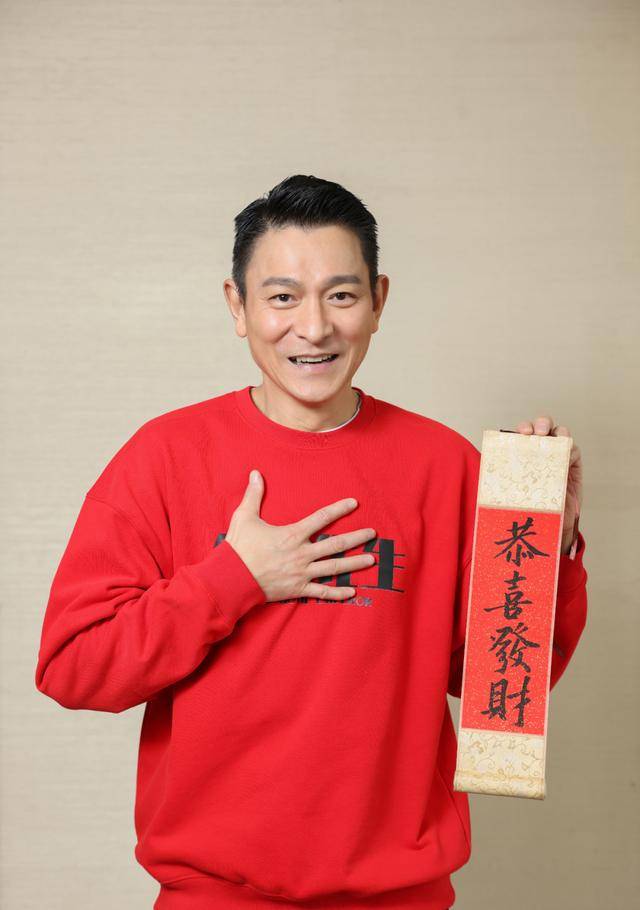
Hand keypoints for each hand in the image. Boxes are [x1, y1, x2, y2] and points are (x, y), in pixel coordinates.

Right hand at [224, 470, 377, 602]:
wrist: (231, 579)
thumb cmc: (238, 547)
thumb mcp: (244, 517)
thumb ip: (254, 495)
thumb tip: (255, 473)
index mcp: (292, 535)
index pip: (321, 518)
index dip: (339, 509)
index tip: (354, 503)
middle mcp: (301, 554)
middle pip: (336, 545)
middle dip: (356, 538)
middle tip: (373, 535)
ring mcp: (301, 573)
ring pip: (334, 568)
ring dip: (354, 564)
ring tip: (371, 560)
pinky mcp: (298, 589)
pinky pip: (322, 592)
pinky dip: (338, 592)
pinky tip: (352, 591)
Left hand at [514, 415, 582, 554]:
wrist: (553, 524)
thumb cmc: (531, 506)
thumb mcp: (515, 494)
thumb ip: (507, 482)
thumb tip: (489, 475)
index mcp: (523, 452)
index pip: (522, 434)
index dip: (522, 429)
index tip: (520, 433)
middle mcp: (540, 450)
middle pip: (542, 427)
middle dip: (541, 424)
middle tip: (538, 432)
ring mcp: (558, 454)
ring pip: (559, 433)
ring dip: (558, 432)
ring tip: (555, 438)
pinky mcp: (573, 462)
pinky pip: (574, 450)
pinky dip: (570, 451)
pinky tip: (566, 457)